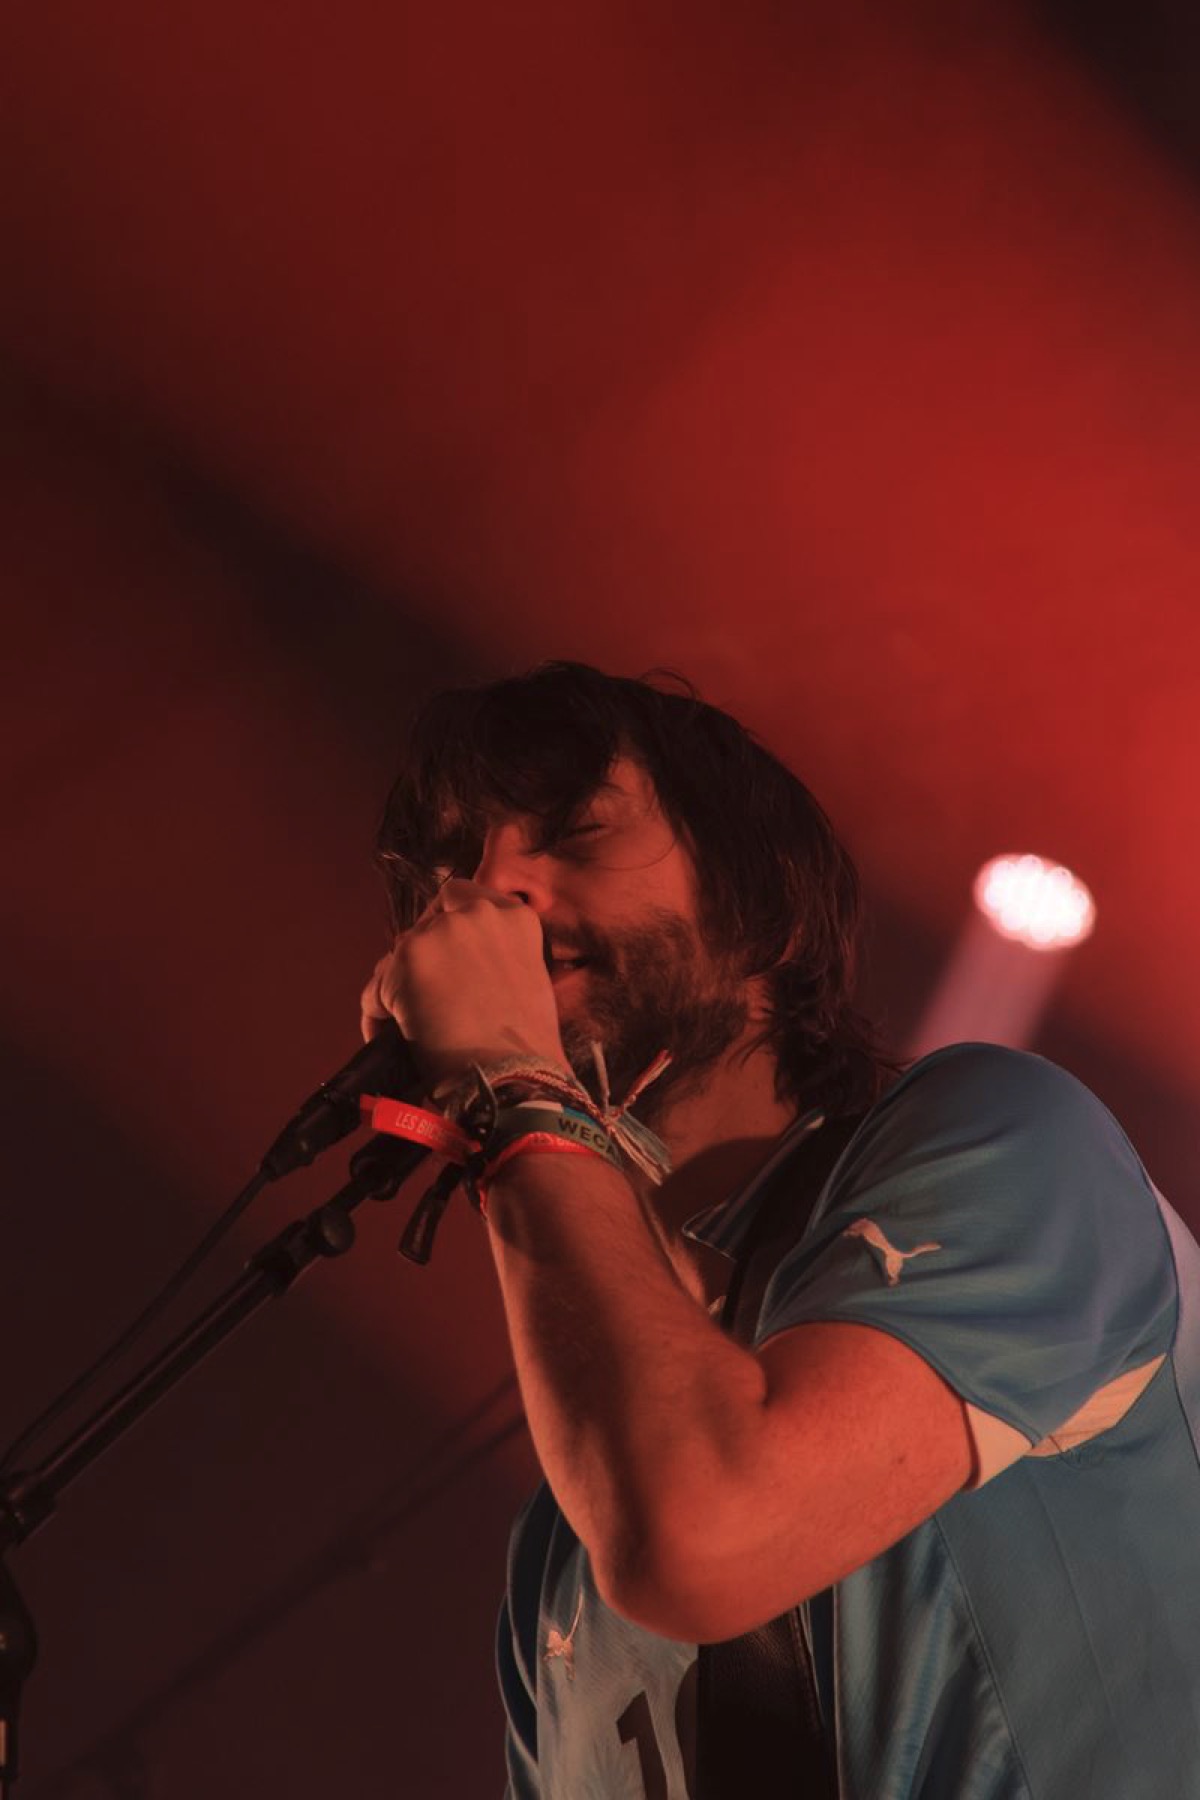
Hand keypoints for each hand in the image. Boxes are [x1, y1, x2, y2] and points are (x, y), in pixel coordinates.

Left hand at [359, 880, 568, 1087]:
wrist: (514, 1078)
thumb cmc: (527, 1047)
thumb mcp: (526, 982)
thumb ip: (495, 959)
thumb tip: (455, 971)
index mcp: (514, 917)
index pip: (460, 897)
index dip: (441, 923)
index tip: (438, 953)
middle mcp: (477, 914)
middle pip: (423, 928)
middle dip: (418, 963)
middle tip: (422, 1001)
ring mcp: (440, 933)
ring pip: (397, 959)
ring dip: (396, 989)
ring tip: (405, 1027)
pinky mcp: (407, 961)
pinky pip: (376, 989)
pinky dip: (377, 1014)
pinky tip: (390, 1039)